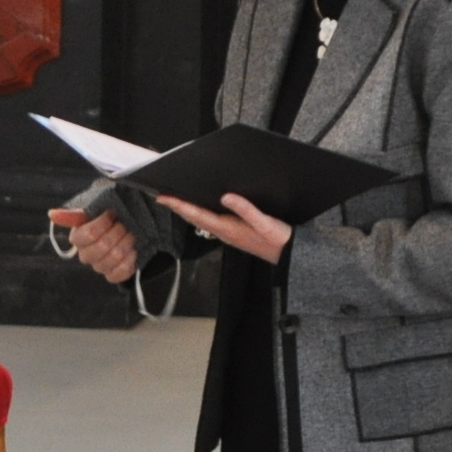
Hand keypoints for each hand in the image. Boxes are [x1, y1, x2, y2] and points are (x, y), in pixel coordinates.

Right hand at [47, 209, 139, 283]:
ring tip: (130, 235)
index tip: (111, 213)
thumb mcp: (93, 211)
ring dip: (126, 243)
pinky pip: (120, 273)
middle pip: (102, 246)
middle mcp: (85, 254)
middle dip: (118, 232)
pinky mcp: (112, 275)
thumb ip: (74, 214)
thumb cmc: (108, 218)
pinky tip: (132, 250)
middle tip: (124, 224)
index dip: (103, 223)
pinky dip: (130, 260)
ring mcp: (98, 267)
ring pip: (114, 258)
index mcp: (78, 237)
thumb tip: (51, 214)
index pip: (87, 234)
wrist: (126, 229)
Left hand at [158, 191, 291, 262]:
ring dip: (187, 210)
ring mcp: (229, 233)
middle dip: (177, 207)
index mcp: (228, 228)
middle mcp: (225, 232)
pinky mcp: (235, 233)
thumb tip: (227, 196)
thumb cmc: (278, 240)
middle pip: (195, 218)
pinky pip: (211, 222)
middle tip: (162, 196)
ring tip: (175, 201)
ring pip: (201, 220)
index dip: (179, 205)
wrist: (289, 256)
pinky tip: (200, 208)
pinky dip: (200, 213)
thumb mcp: (265, 223)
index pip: (198, 215)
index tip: (163, 197)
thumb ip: (246, 210)